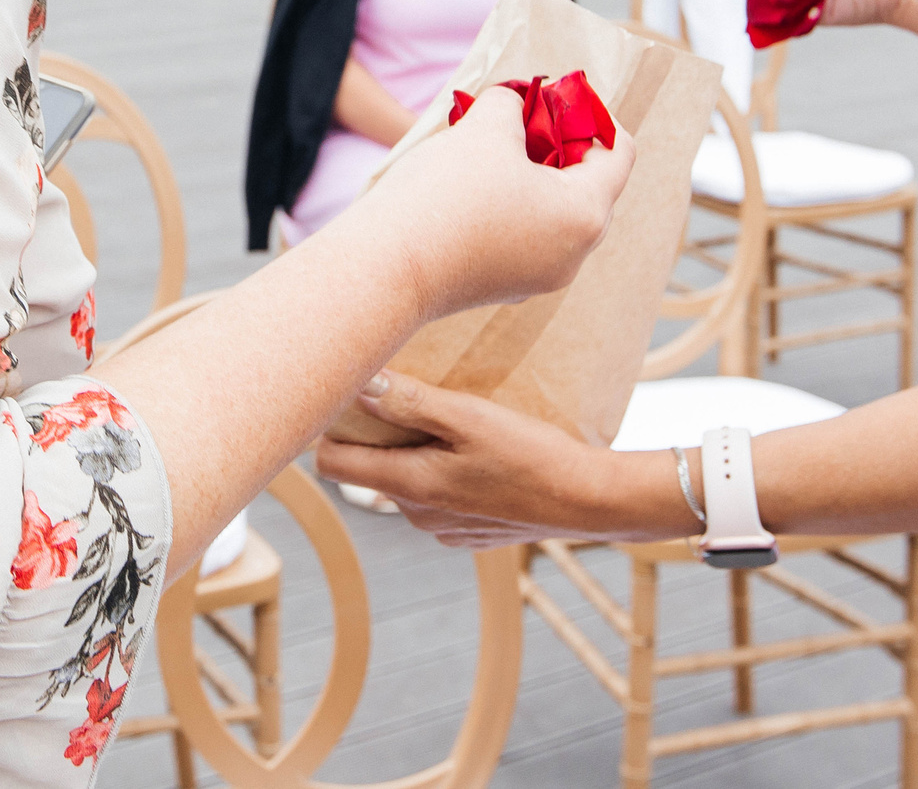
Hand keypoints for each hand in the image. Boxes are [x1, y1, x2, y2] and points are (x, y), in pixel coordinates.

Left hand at [314, 372, 680, 545]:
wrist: (588, 501)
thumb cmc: (531, 454)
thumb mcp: (469, 417)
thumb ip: (409, 402)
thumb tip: (358, 385)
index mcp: (408, 486)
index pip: (331, 464)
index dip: (330, 428)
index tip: (347, 396)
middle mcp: (416, 515)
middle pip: (369, 468)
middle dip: (379, 432)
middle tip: (412, 396)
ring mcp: (442, 527)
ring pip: (405, 479)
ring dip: (416, 450)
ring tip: (453, 421)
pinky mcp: (467, 531)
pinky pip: (436, 495)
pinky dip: (444, 470)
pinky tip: (478, 453)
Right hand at [334, 84, 633, 322]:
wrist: (384, 270)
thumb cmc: (446, 194)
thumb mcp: (486, 128)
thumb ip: (512, 104)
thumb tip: (514, 106)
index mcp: (586, 214)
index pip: (619, 152)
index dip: (591, 113)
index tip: (554, 94)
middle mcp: (573, 253)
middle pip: (586, 183)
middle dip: (555, 142)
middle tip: (518, 115)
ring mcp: (538, 276)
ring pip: (550, 210)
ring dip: (528, 173)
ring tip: (487, 145)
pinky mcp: (502, 287)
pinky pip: (522, 235)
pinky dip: (508, 204)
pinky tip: (468, 185)